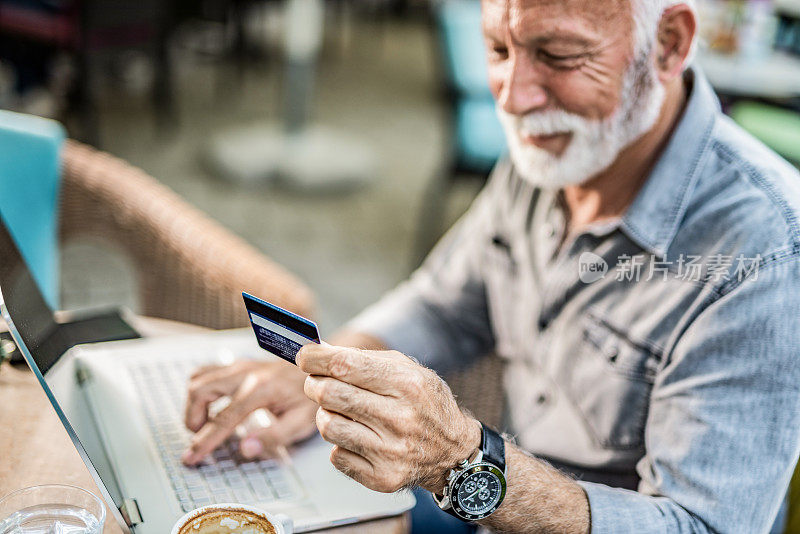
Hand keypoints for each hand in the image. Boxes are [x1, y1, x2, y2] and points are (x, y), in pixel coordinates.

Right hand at [182, 359, 316, 464]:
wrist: (320, 368)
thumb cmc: (311, 395)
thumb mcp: (301, 422)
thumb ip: (273, 437)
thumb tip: (245, 449)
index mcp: (260, 389)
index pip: (222, 419)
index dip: (204, 441)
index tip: (192, 457)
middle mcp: (245, 373)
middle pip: (201, 391)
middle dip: (192, 418)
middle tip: (199, 439)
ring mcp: (240, 366)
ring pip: (199, 379)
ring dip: (194, 403)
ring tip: (202, 424)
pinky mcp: (238, 364)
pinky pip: (207, 372)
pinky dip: (200, 390)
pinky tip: (209, 406)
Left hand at [296, 343, 480, 492]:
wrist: (453, 450)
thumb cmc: (424, 404)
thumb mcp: (407, 370)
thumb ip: (364, 359)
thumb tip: (318, 353)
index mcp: (407, 385)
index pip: (345, 366)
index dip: (316, 359)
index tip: (304, 356)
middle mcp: (400, 419)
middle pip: (329, 394)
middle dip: (314, 384)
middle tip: (317, 383)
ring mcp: (390, 451)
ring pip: (327, 426)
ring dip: (326, 415)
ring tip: (340, 411)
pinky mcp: (382, 477)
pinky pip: (336, 455)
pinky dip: (340, 443)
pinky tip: (357, 437)